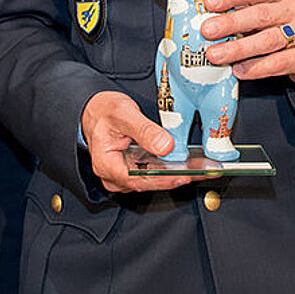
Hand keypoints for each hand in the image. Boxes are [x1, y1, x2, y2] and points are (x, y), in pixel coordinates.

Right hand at [80, 91, 210, 191]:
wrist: (94, 110)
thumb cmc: (104, 111)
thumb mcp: (123, 114)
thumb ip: (144, 130)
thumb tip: (166, 146)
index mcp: (106, 164)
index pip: (137, 179)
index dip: (162, 179)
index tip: (183, 175)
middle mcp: (113, 176)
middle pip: (147, 183)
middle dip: (175, 178)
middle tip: (200, 172)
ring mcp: (122, 176)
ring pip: (151, 181)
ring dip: (174, 175)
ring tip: (199, 168)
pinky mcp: (132, 171)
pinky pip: (151, 175)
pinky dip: (169, 170)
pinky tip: (186, 165)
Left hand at [199, 0, 294, 83]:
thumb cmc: (290, 25)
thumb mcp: (273, 8)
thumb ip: (247, 10)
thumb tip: (212, 17)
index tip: (210, 2)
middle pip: (261, 14)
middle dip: (231, 23)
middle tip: (209, 30)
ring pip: (267, 40)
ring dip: (238, 48)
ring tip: (217, 54)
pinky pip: (278, 62)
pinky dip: (256, 67)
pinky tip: (240, 69)